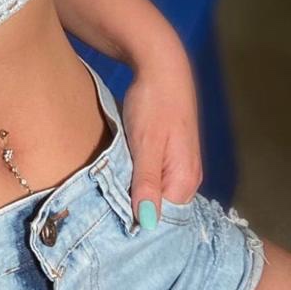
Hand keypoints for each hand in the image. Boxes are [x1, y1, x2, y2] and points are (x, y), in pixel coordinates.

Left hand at [120, 46, 203, 229]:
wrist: (161, 66)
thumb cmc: (154, 103)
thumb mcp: (145, 144)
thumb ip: (147, 184)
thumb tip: (148, 222)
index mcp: (185, 180)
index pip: (163, 219)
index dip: (138, 221)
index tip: (110, 221)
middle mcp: (187, 177)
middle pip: (160, 207)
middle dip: (135, 208)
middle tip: (103, 207)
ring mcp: (179, 164)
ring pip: (154, 191)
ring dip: (132, 192)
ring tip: (107, 193)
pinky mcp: (168, 152)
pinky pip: (152, 176)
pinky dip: (135, 178)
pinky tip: (118, 175)